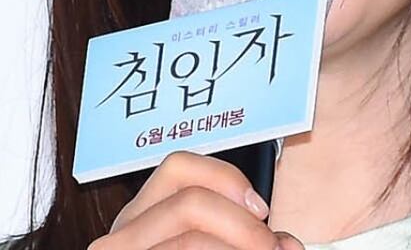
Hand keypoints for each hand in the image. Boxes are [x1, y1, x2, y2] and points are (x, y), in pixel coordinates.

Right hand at [88, 151, 304, 249]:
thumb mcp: (208, 248)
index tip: (260, 208)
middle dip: (243, 224)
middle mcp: (123, 236)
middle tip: (269, 247)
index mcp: (141, 218)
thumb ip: (242, 240)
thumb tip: (287, 245)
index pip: (178, 168)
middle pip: (190, 201)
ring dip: (240, 248)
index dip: (227, 179)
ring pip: (190, 241)